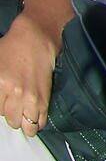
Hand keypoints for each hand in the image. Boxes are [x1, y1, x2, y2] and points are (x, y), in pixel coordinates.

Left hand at [0, 13, 53, 134]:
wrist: (37, 35)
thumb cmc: (11, 47)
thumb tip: (1, 99)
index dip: (1, 106)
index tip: (5, 101)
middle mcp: (14, 93)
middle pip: (10, 119)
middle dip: (11, 114)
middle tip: (13, 105)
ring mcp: (31, 95)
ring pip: (26, 124)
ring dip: (24, 122)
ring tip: (24, 117)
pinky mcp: (46, 95)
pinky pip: (41, 119)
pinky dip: (37, 123)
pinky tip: (35, 119)